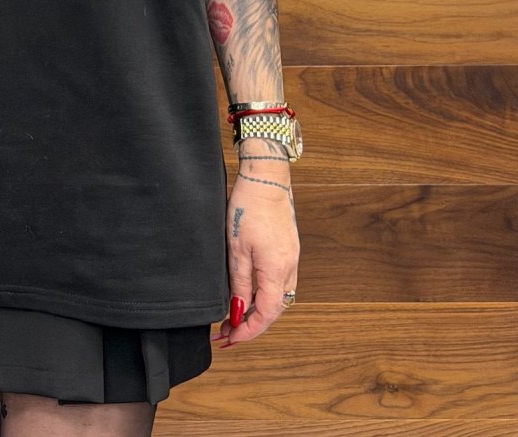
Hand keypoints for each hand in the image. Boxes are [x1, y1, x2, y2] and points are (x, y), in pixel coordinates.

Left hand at [211, 145, 299, 346]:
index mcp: (277, 271)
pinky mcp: (289, 249)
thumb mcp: (236, 249)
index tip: (228, 339)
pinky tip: (248, 293)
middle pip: (274, 310)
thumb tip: (236, 312)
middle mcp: (289, 268)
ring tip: (234, 316)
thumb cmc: (247, 207)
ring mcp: (292, 258)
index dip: (247, 331)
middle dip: (250, 325)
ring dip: (258, 311)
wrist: (266, 178)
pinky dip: (265, 295)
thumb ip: (239, 283)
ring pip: (278, 298)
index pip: (266, 315)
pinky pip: (280, 283)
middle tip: (226, 333)